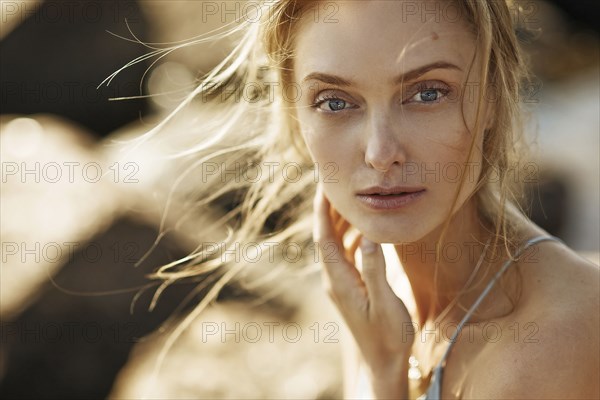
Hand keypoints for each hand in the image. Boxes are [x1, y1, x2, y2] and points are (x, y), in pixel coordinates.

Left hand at [313, 185, 414, 397]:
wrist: (383, 363)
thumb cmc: (388, 336)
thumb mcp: (385, 304)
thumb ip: (376, 270)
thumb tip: (367, 237)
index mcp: (339, 280)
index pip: (324, 236)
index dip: (322, 208)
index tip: (324, 183)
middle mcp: (334, 279)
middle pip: (325, 236)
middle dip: (327, 208)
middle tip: (336, 181)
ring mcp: (340, 283)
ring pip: (333, 244)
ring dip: (338, 220)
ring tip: (351, 198)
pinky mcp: (348, 287)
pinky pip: (342, 254)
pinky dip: (348, 236)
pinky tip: (361, 228)